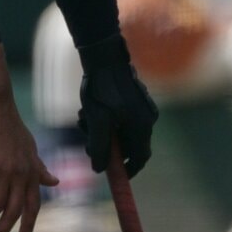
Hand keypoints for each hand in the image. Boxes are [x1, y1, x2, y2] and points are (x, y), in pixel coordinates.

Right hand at [0, 91, 57, 231]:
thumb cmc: (11, 126)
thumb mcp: (30, 148)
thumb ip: (39, 168)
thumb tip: (55, 182)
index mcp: (32, 172)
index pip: (33, 204)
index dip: (29, 224)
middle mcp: (20, 175)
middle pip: (14, 211)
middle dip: (4, 231)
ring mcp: (4, 171)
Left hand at [77, 33, 158, 178]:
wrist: (104, 57)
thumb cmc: (101, 88)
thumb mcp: (97, 121)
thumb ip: (99, 147)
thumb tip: (99, 169)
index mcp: (142, 126)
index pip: (140, 158)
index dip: (126, 169)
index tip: (111, 174)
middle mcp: (147, 119)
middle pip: (129, 145)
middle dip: (107, 147)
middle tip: (88, 142)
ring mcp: (142, 108)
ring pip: (122, 131)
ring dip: (103, 132)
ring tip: (84, 120)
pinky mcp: (135, 99)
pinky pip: (122, 118)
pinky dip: (107, 121)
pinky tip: (90, 111)